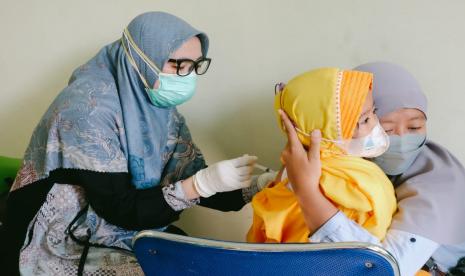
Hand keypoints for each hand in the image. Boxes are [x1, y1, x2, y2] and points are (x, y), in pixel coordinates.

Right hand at [193, 155, 256, 197]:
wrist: (208, 182)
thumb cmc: (216, 171)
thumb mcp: (225, 163)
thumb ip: (236, 161)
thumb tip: (247, 157)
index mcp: (228, 165)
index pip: (242, 161)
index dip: (250, 159)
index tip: (255, 158)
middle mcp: (231, 173)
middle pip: (246, 169)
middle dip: (251, 166)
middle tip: (252, 164)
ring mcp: (233, 180)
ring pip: (247, 176)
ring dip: (250, 173)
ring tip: (248, 171)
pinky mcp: (234, 187)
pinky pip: (246, 184)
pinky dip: (249, 180)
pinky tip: (247, 178)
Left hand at [279, 109, 336, 232]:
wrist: (303, 191)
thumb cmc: (310, 174)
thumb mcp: (315, 159)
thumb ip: (314, 144)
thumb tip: (315, 130)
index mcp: (293, 149)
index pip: (290, 131)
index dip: (286, 120)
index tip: (279, 111)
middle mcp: (286, 152)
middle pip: (292, 139)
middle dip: (298, 137)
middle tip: (308, 143)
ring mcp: (285, 158)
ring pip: (292, 146)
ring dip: (298, 145)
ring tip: (308, 153)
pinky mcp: (286, 163)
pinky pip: (291, 152)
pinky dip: (297, 151)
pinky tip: (304, 158)